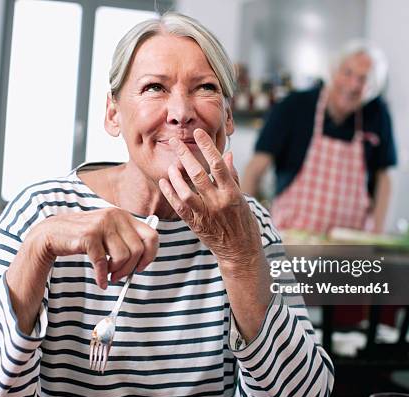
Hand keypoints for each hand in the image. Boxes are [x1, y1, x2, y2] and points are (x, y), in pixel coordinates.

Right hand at [7, 208, 157, 333]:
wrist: (52, 233)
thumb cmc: (83, 237)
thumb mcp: (108, 233)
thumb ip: (125, 240)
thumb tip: (143, 262)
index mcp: (124, 215)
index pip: (151, 236)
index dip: (150, 255)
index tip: (141, 267)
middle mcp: (115, 216)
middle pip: (138, 250)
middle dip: (130, 269)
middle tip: (119, 276)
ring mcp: (102, 224)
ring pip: (123, 257)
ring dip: (117, 272)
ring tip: (108, 275)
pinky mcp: (89, 236)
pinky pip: (103, 263)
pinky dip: (102, 276)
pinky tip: (100, 281)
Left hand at [158, 129, 263, 271]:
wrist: (240, 252)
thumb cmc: (244, 223)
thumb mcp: (243, 198)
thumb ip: (232, 176)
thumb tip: (227, 155)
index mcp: (232, 194)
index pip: (218, 165)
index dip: (208, 147)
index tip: (199, 133)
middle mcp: (218, 203)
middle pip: (198, 175)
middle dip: (185, 156)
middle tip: (175, 141)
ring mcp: (205, 214)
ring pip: (186, 191)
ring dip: (176, 176)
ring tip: (171, 165)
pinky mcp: (195, 224)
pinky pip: (179, 207)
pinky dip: (170, 193)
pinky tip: (165, 181)